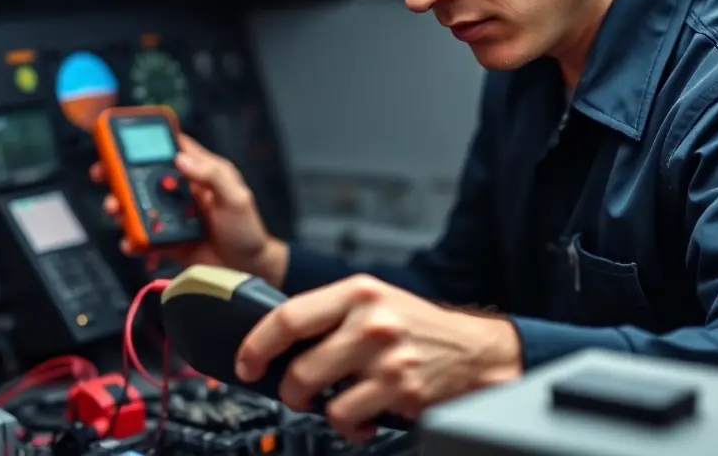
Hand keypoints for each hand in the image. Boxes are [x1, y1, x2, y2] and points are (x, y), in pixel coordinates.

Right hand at [91, 134, 288, 285]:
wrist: (247, 269)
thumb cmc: (246, 228)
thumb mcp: (236, 197)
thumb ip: (212, 176)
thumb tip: (180, 159)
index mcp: (199, 172)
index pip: (171, 147)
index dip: (149, 139)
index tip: (122, 135)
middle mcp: (180, 191)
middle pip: (143, 176)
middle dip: (118, 174)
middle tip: (101, 174)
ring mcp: (170, 215)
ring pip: (137, 206)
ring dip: (120, 207)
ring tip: (114, 210)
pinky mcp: (165, 240)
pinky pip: (142, 237)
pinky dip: (133, 240)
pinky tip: (133, 243)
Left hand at [235, 275, 521, 440]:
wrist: (472, 350)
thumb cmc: (414, 325)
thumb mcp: (372, 301)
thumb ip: (329, 314)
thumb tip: (274, 339)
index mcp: (356, 292)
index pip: (290, 316)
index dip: (258, 343)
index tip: (246, 362)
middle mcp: (370, 320)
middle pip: (301, 366)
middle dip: (289, 389)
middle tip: (295, 391)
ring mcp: (387, 356)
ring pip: (322, 397)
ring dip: (318, 408)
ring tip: (333, 402)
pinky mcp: (400, 389)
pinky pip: (349, 418)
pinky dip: (348, 426)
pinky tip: (361, 416)